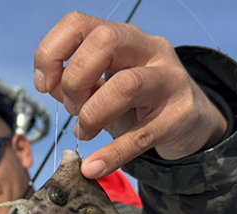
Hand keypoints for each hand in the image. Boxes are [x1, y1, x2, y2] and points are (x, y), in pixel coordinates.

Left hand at [34, 12, 226, 178]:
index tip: (44, 84)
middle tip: (71, 108)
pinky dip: (111, 154)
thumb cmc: (140, 101)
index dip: (52, 53)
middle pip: (104, 42)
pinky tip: (94, 166)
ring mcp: (168, 80)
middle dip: (75, 80)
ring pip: (126, 85)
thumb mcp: (105, 85)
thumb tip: (50, 86)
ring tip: (85, 131)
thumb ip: (76, 83)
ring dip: (92, 113)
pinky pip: (141, 136)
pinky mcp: (179, 116)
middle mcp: (148, 49)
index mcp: (123, 37)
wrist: (192, 121)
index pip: (78, 23)